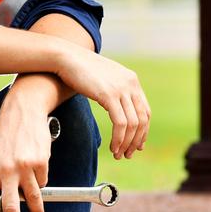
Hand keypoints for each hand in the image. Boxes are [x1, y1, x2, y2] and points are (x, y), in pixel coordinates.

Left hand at [0, 98, 53, 211]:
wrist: (22, 111)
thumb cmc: (3, 134)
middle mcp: (6, 171)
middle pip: (10, 208)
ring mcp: (24, 167)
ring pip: (32, 198)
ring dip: (35, 211)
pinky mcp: (40, 162)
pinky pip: (42, 181)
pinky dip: (40, 182)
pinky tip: (37, 172)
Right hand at [56, 44, 150, 158]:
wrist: (65, 57)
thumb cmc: (78, 69)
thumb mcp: (102, 78)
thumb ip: (112, 89)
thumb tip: (113, 105)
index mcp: (131, 80)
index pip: (145, 111)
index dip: (143, 130)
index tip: (136, 144)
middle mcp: (130, 83)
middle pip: (142, 119)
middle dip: (136, 140)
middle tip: (128, 154)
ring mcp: (121, 88)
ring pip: (133, 124)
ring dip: (127, 143)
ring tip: (119, 154)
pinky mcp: (109, 95)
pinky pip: (120, 123)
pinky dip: (119, 139)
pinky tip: (113, 147)